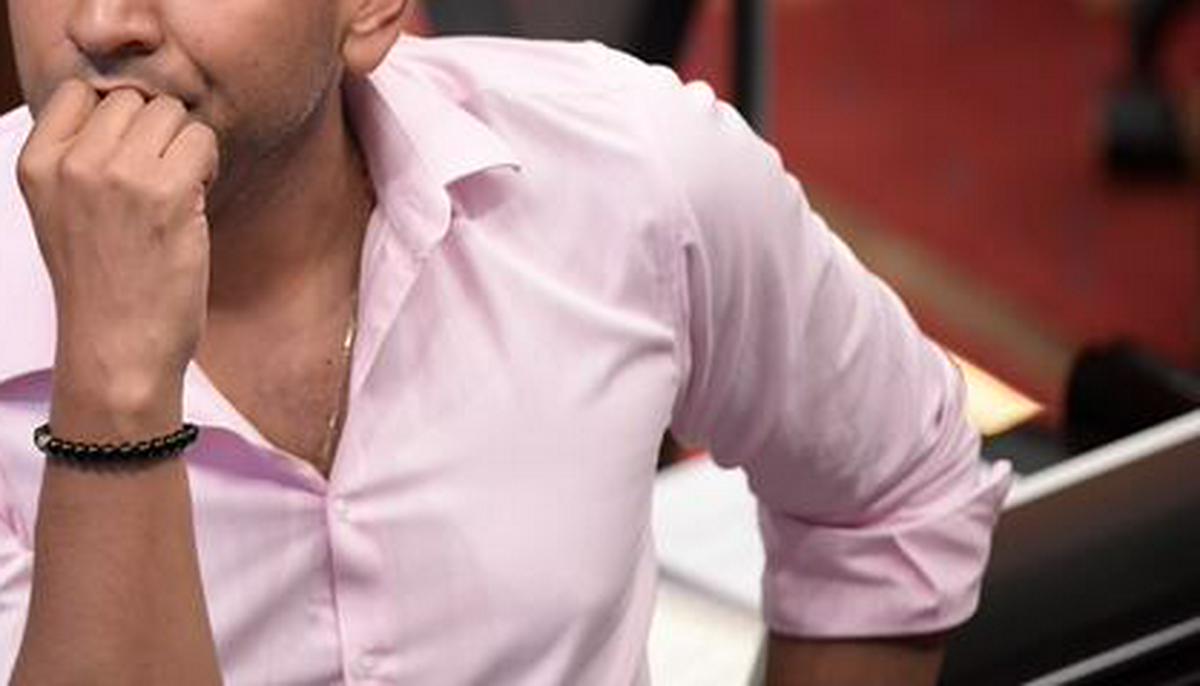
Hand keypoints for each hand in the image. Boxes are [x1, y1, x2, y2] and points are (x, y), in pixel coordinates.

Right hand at [18, 80, 218, 414]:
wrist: (117, 347)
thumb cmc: (102, 285)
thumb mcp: (62, 213)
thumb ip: (80, 160)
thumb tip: (134, 111)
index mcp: (36, 164)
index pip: (81, 92)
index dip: (118, 119)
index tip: (127, 159)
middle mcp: (72, 163)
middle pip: (134, 99)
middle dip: (157, 133)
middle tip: (161, 181)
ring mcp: (118, 175)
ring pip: (171, 113)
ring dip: (186, 146)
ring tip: (178, 191)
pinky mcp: (167, 193)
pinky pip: (203, 139)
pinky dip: (208, 165)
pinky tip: (195, 202)